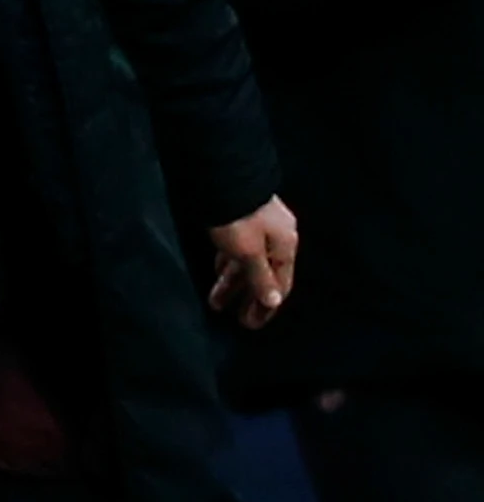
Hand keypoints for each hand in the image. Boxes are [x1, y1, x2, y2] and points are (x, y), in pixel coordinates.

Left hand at [208, 197, 299, 328]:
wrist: (223, 177)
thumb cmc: (238, 217)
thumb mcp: (248, 252)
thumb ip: (260, 277)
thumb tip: (273, 301)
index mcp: (285, 246)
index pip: (280, 285)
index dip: (266, 307)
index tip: (250, 324)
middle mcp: (277, 238)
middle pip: (263, 275)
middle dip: (247, 297)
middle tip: (233, 317)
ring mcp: (261, 228)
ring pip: (248, 262)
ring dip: (232, 282)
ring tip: (216, 301)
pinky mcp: (243, 219)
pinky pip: (239, 249)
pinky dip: (229, 263)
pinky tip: (218, 272)